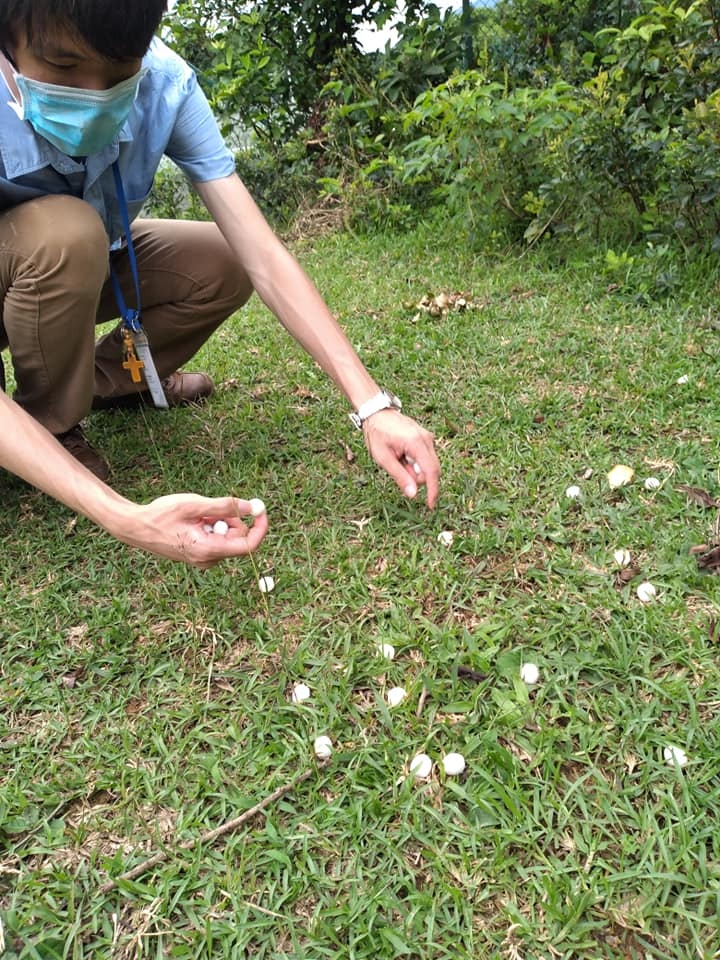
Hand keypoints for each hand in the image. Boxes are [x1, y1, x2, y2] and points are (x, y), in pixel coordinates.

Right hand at [117, 495, 268, 567]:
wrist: (135, 527)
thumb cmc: (161, 515)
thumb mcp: (194, 505)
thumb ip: (224, 507)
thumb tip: (252, 507)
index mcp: (209, 550)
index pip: (249, 545)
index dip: (260, 527)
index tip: (260, 508)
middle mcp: (209, 560)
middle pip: (237, 538)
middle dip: (232, 519)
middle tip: (212, 506)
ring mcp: (204, 559)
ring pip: (227, 536)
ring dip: (219, 521)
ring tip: (196, 514)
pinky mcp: (200, 555)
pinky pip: (216, 538)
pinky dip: (211, 525)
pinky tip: (192, 521)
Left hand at [362, 411, 439, 507]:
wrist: (377, 413)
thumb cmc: (377, 434)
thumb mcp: (383, 458)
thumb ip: (400, 476)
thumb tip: (413, 494)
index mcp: (416, 443)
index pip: (431, 471)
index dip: (432, 490)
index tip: (430, 505)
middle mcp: (427, 439)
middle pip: (431, 470)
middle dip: (416, 477)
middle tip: (397, 466)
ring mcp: (428, 437)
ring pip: (428, 465)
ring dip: (414, 469)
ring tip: (398, 458)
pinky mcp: (426, 438)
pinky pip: (425, 458)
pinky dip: (415, 462)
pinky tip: (403, 455)